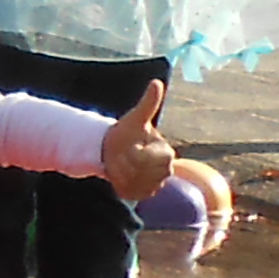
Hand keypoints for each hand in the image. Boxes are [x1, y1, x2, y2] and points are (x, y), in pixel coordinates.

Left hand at [98, 78, 174, 200]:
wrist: (112, 149)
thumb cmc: (126, 132)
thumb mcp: (135, 118)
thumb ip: (148, 103)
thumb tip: (157, 82)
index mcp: (166, 152)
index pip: (153, 160)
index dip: (136, 155)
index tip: (130, 147)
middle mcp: (166, 170)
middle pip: (145, 175)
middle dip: (127, 164)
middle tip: (120, 156)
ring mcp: (156, 184)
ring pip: (138, 186)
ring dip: (121, 175)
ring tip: (118, 165)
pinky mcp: (144, 194)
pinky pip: (132, 194)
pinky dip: (120, 187)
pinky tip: (117, 177)